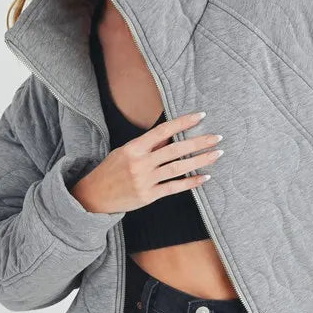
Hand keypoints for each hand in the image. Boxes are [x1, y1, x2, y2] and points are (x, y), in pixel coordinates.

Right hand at [75, 111, 223, 213]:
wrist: (94, 196)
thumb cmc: (111, 170)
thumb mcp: (125, 151)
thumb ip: (149, 145)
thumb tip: (170, 134)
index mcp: (134, 147)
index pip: (163, 130)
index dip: (183, 122)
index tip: (201, 116)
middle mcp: (140, 163)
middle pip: (175, 149)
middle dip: (198, 142)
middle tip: (217, 137)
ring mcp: (145, 180)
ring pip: (178, 168)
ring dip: (199, 161)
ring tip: (216, 154)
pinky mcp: (148, 196)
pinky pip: (174, 188)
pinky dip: (190, 182)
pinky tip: (204, 177)